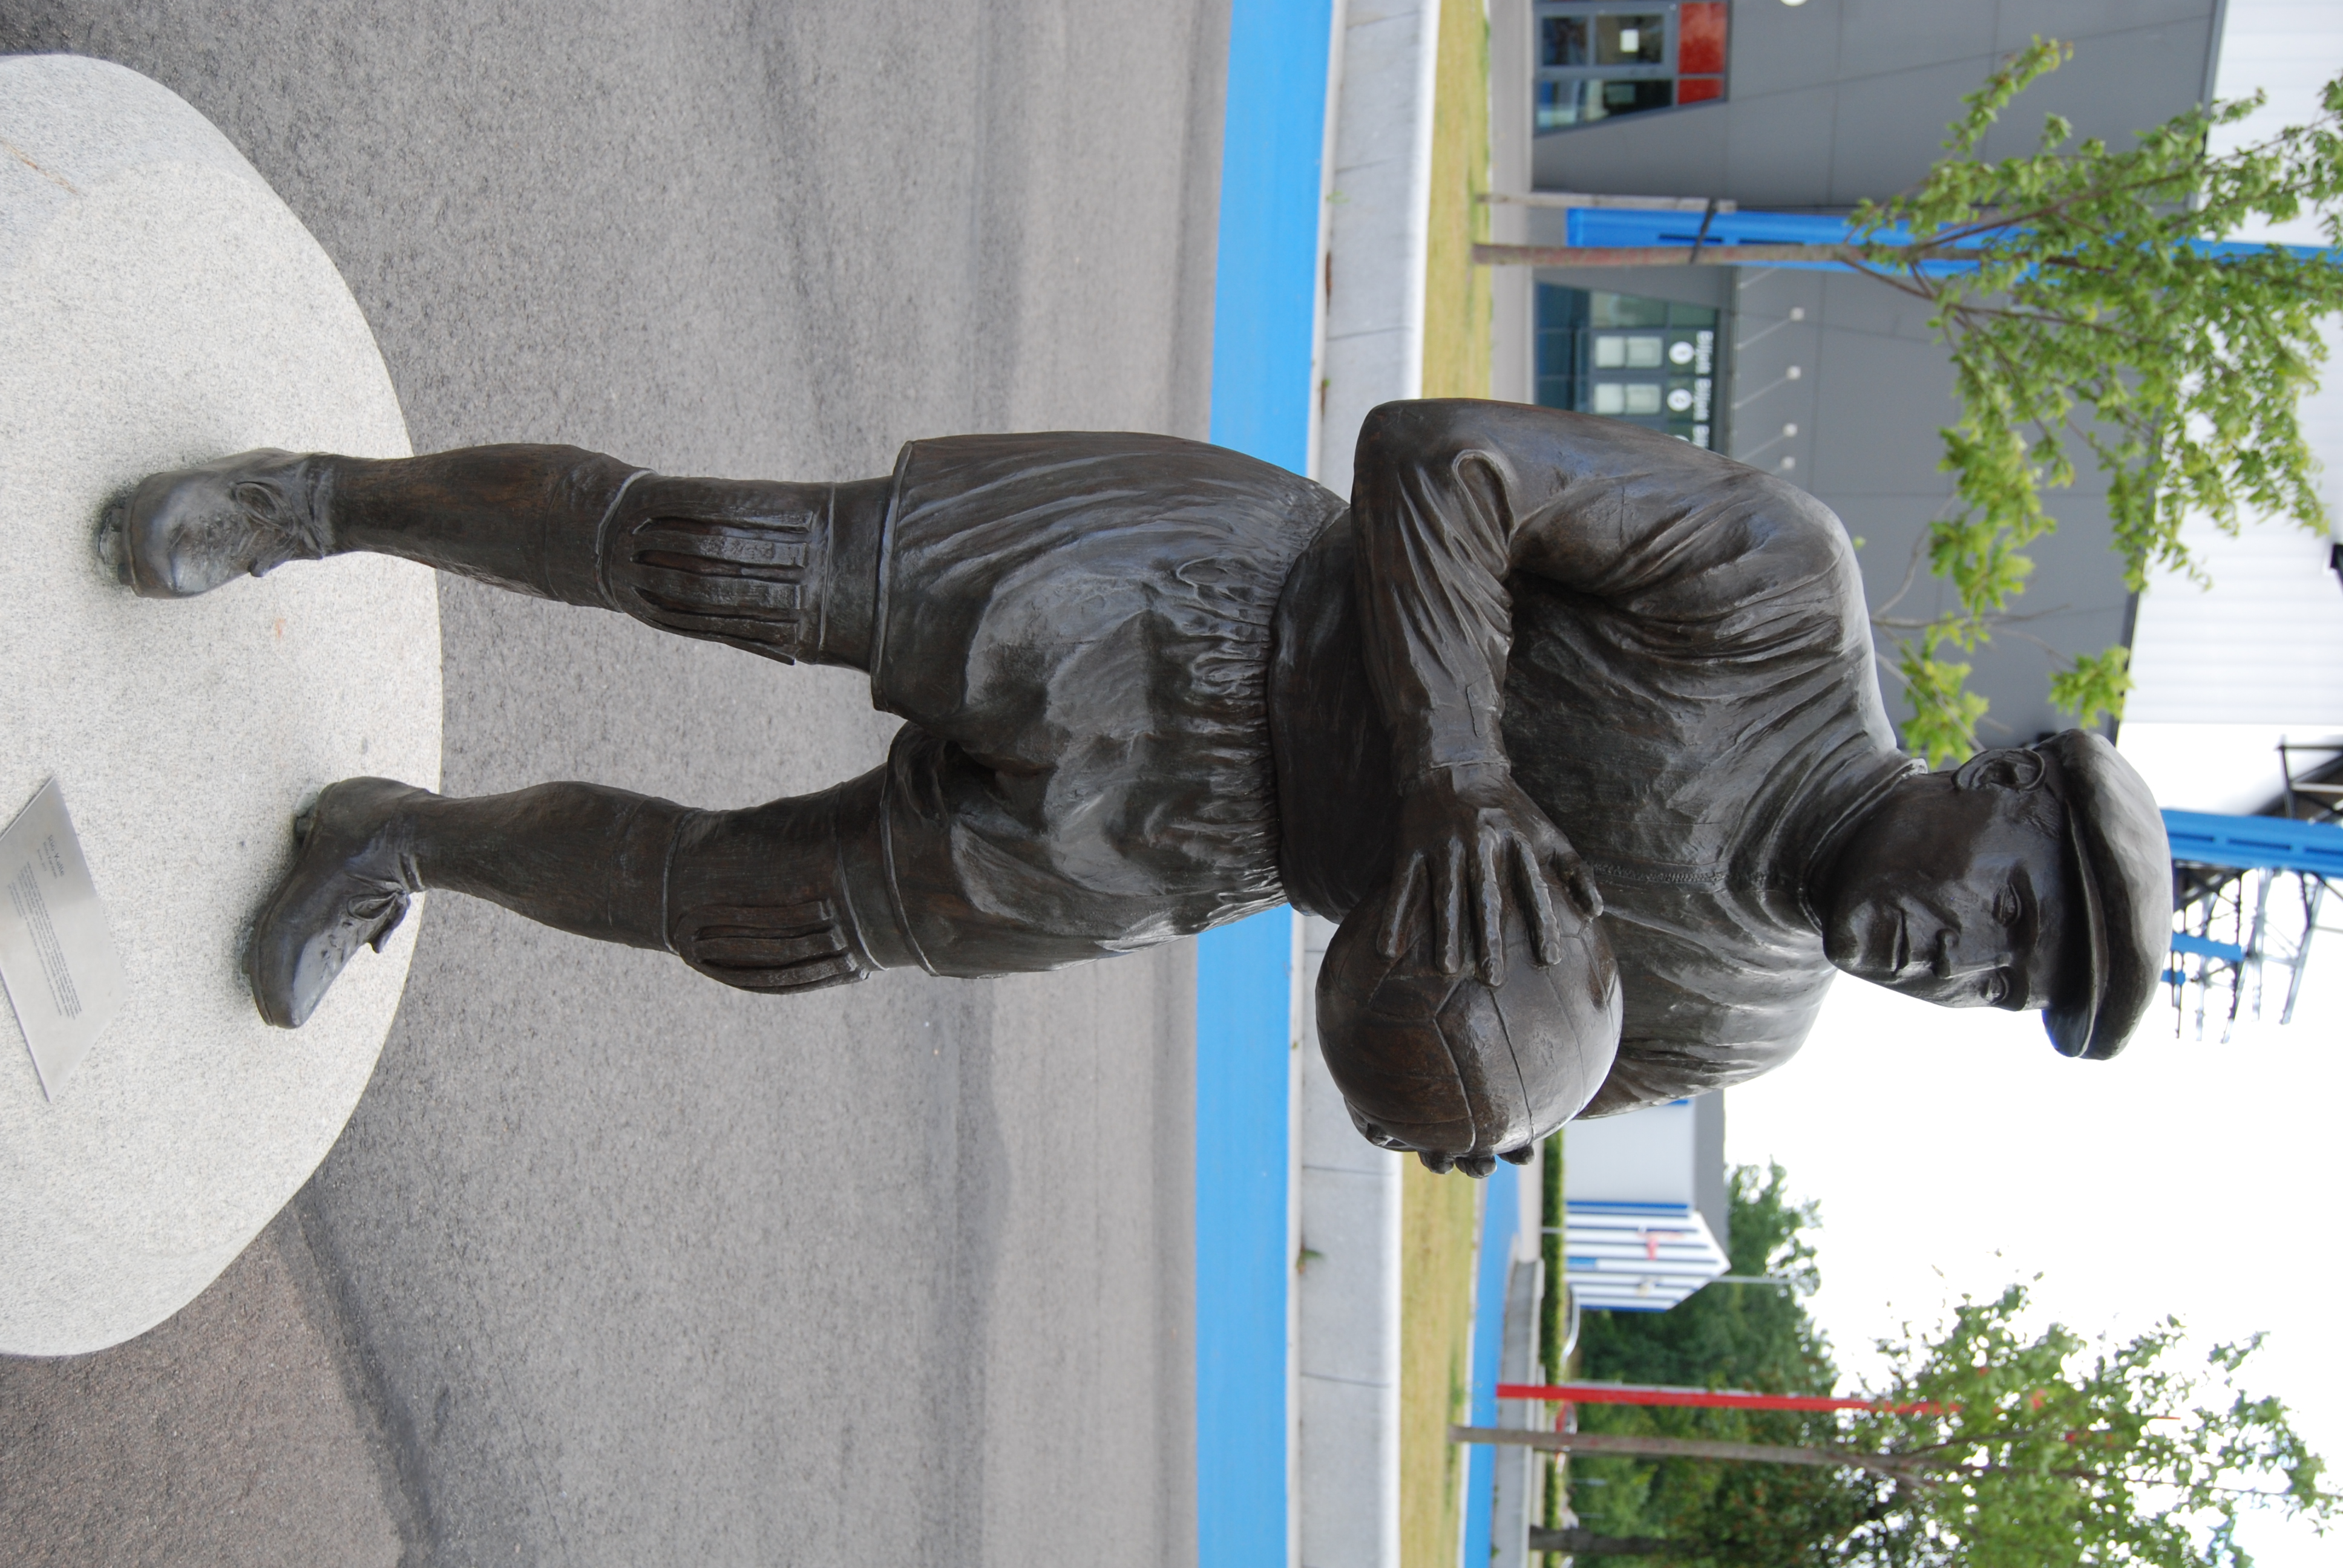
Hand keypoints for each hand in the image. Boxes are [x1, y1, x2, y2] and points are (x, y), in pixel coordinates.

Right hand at [1380, 765, 1601, 985]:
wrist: (1454, 765)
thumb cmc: (1509, 810)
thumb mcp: (1547, 832)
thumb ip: (1575, 870)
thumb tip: (1596, 913)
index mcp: (1517, 842)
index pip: (1533, 889)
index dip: (1542, 924)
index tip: (1550, 960)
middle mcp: (1481, 843)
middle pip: (1486, 897)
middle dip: (1489, 938)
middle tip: (1493, 979)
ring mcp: (1443, 845)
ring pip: (1444, 895)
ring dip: (1445, 932)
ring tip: (1447, 968)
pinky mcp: (1411, 846)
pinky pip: (1402, 888)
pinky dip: (1393, 917)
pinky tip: (1387, 950)